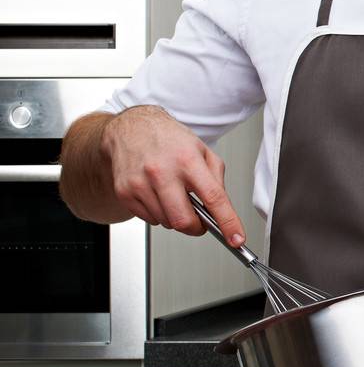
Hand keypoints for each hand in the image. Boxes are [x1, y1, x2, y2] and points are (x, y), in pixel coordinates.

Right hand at [101, 105, 244, 242]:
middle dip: (196, 227)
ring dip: (176, 218)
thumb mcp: (202, 151)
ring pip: (166, 223)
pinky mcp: (125, 193)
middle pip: (183, 220)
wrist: (132, 129)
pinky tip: (158, 195)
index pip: (213, 198)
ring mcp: (140, 184)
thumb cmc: (169, 139)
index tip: (236, 238)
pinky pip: (149, 220)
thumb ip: (216, 179)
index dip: (227, 222)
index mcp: (188, 161)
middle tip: (200, 221)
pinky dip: (159, 214)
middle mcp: (162, 172)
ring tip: (174, 197)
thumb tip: (221, 209)